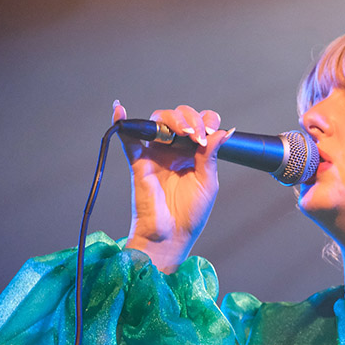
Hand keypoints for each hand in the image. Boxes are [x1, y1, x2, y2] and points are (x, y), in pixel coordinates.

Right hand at [116, 101, 233, 272]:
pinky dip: (121, 122)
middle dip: (190, 119)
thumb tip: (225, 131)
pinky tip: (119, 109)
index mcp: (193, 152)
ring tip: (184, 132)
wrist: (171, 235)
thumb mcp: (207, 181)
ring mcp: (155, 153)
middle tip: (198, 136)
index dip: (206, 120)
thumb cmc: (190, 212)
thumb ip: (211, 155)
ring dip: (172, 120)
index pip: (199, 123)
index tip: (211, 132)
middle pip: (178, 117)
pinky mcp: (139, 162)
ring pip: (158, 121)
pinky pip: (127, 139)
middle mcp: (174, 149)